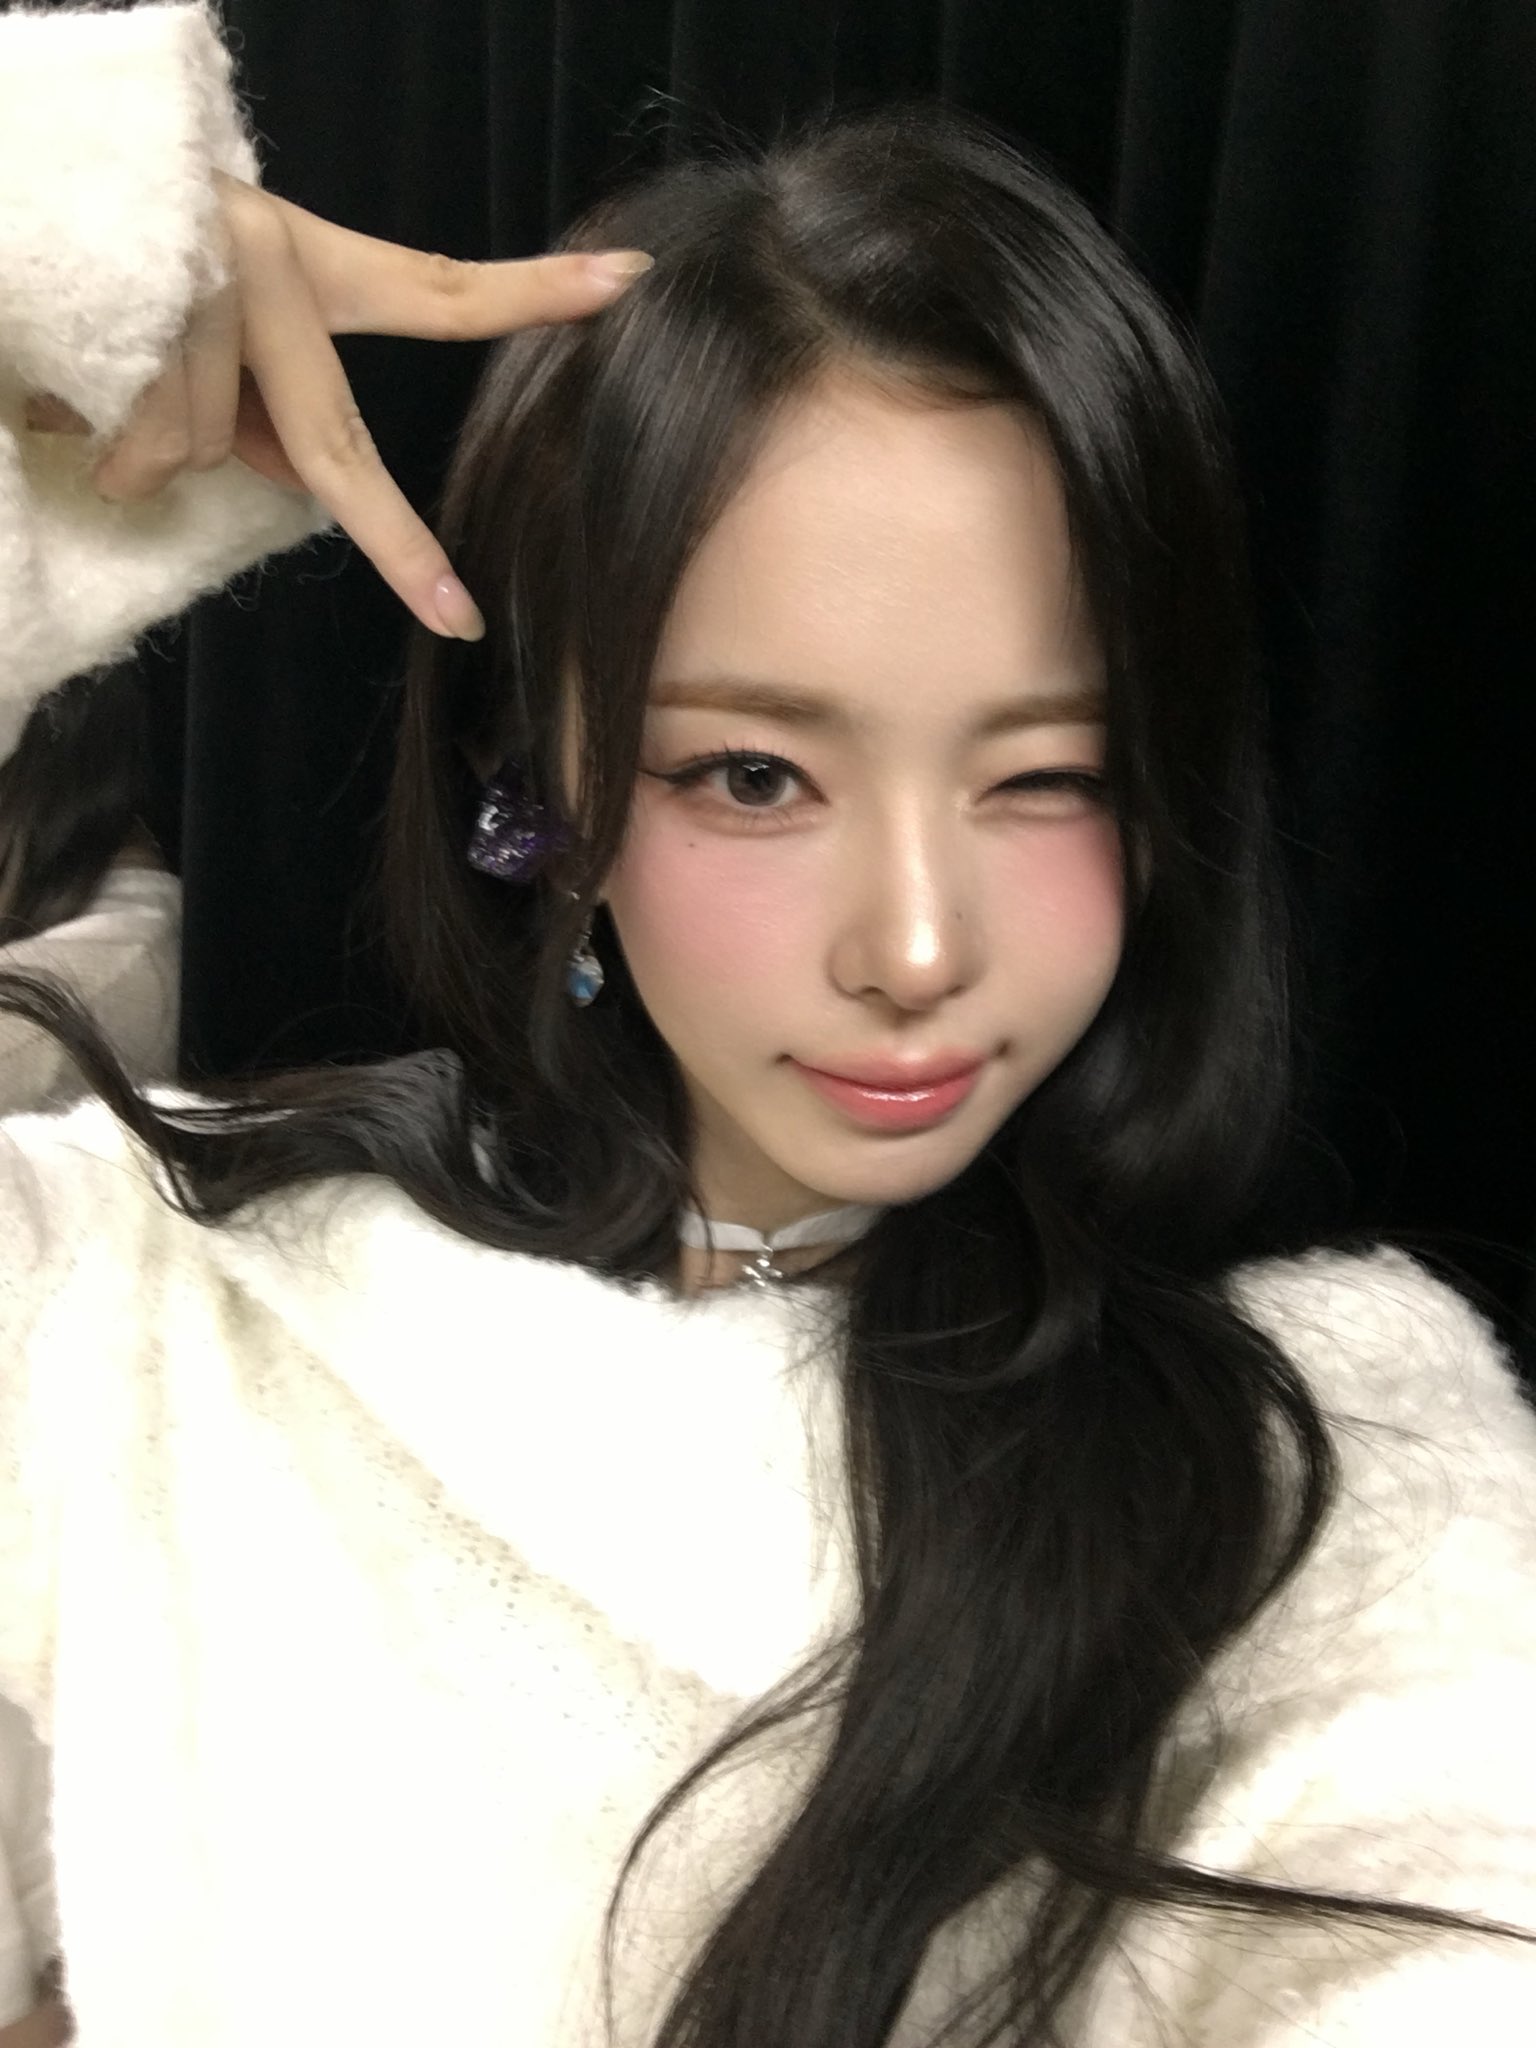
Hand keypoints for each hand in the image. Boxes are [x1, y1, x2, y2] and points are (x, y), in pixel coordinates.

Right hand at [22, 173, 651, 639]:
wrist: (18, 200)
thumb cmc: (123, 273)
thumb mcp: (222, 332)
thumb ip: (274, 406)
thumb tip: (302, 486)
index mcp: (305, 257)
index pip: (435, 287)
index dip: (531, 292)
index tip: (624, 281)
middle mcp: (262, 257)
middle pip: (334, 448)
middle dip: (398, 545)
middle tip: (456, 618)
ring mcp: (201, 288)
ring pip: (201, 445)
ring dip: (150, 441)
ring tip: (100, 380)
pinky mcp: (131, 316)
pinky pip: (140, 443)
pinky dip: (105, 440)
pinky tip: (64, 387)